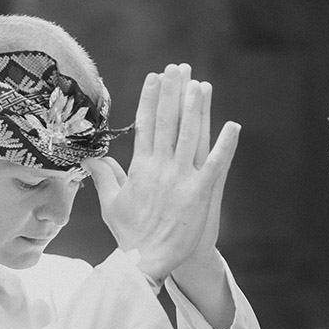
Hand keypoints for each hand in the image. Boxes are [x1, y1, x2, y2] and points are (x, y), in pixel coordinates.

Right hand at [82, 64, 239, 282]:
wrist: (147, 261)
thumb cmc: (130, 235)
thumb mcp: (111, 204)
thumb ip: (105, 177)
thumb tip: (95, 158)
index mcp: (140, 168)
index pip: (146, 125)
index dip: (151, 98)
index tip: (155, 77)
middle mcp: (161, 168)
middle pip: (168, 122)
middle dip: (173, 92)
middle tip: (178, 67)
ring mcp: (182, 178)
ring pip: (190, 135)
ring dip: (195, 108)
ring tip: (199, 84)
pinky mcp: (200, 192)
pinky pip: (215, 163)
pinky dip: (225, 144)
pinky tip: (233, 125)